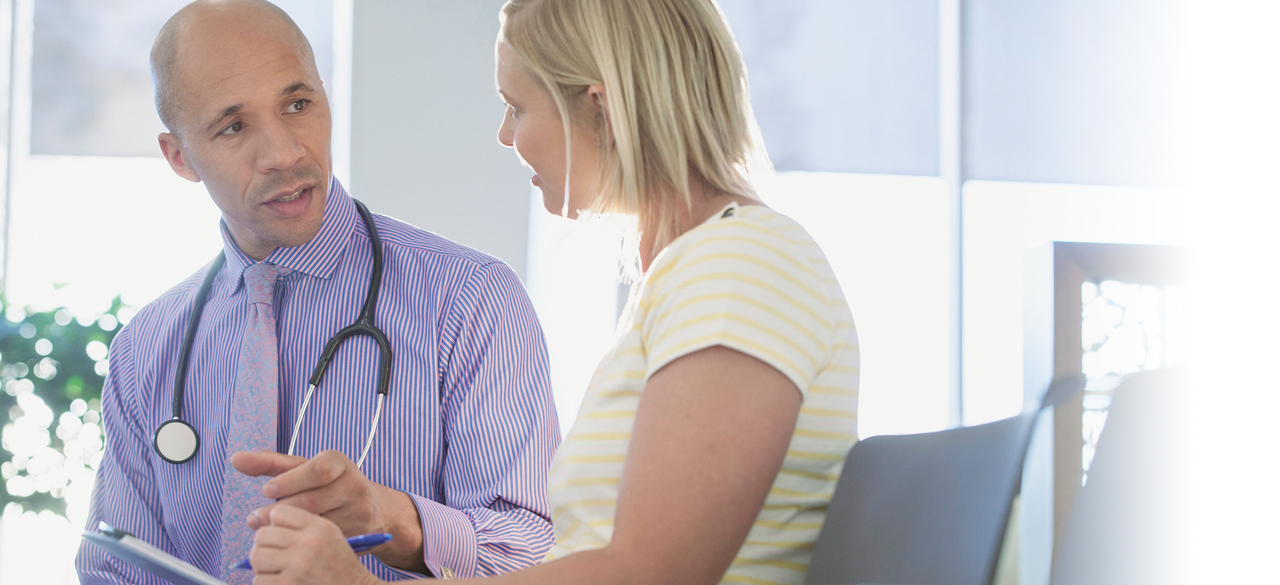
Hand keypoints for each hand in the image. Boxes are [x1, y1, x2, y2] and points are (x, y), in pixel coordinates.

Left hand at [232, 450, 426, 572]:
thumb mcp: (304, 469)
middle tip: (255, 518)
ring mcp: (359, 512)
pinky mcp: (360, 536)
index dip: (290, 480)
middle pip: (314, 500)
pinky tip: (287, 543)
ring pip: (317, 524)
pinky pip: (325, 542)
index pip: (318, 469)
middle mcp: (354, 485)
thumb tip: (237, 458)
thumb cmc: (329, 485)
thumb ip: (270, 464)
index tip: (266, 490)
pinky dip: (302, 543)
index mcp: (340, 463)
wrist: (376, 510)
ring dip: (287, 530)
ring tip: (266, 531)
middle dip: (280, 511)